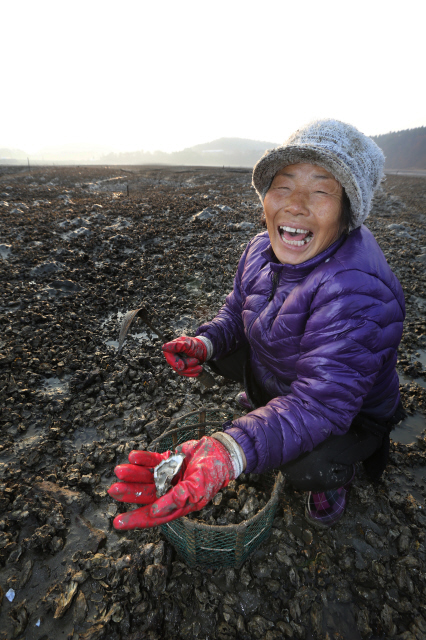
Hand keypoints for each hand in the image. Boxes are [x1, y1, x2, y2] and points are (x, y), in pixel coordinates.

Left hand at [108, 437, 233, 529]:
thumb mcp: (198, 488)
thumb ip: (178, 499)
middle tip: (113, 490)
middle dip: (130, 493)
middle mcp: (170, 492)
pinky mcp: (168, 461)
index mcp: (178, 504)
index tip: (118, 522)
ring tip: (119, 470)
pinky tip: (133, 456)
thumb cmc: (213, 473)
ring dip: (132, 474)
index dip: (136, 519)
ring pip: (146, 477)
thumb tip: (156, 511)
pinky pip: (152, 461)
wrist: (221, 451)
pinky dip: (142, 459)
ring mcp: (168, 476)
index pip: (154, 515)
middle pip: (146, 495)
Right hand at [162, 336, 206, 376]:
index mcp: (172, 347)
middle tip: (197, 361)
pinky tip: (198, 372)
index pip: (169, 356)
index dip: (175, 362)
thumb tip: (164, 347)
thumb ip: (177, 346)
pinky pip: (184, 373)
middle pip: (175, 365)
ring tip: (200, 367)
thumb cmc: (195, 344)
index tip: (183, 366)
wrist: (203, 349)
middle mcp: (172, 355)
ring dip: (191, 370)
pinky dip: (192, 373)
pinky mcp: (181, 368)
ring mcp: (176, 362)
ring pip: (180, 370)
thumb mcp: (188, 344)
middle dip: (187, 365)